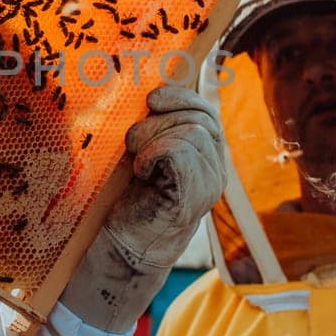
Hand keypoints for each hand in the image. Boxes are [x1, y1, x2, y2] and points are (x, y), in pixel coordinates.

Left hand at [60, 86, 225, 332]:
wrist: (120, 246)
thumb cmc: (127, 196)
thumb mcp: (145, 152)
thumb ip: (158, 126)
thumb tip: (150, 89)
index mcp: (206, 155)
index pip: (207, 111)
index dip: (181, 97)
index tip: (151, 99)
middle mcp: (215, 170)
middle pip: (199, 118)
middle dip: (159, 120)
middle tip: (133, 141)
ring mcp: (209, 186)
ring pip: (192, 133)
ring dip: (153, 138)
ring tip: (137, 161)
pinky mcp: (194, 199)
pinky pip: (181, 152)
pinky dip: (155, 153)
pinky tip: (142, 171)